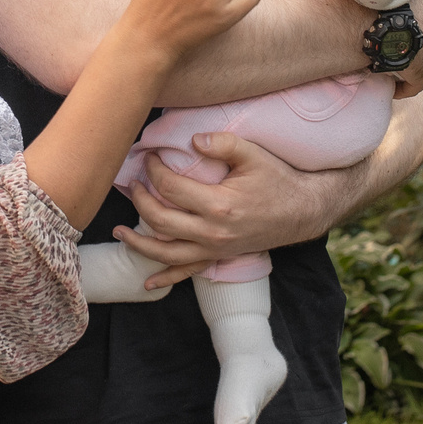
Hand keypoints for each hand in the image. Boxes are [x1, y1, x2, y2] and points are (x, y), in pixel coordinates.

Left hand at [113, 133, 363, 282]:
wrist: (303, 211)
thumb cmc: (278, 179)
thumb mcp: (253, 154)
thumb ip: (223, 143)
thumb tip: (193, 140)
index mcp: (218, 204)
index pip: (170, 187)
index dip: (153, 169)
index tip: (149, 157)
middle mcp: (212, 232)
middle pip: (160, 220)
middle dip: (140, 200)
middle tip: (133, 184)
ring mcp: (214, 249)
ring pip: (166, 253)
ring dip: (139, 243)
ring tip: (119, 233)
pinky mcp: (218, 258)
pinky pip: (188, 273)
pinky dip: (165, 279)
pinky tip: (147, 283)